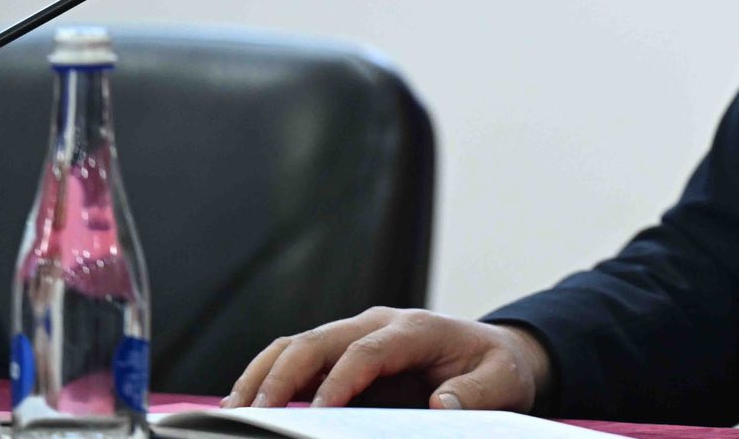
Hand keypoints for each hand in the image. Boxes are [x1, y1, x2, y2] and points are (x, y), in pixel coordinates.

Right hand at [224, 307, 552, 411]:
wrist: (495, 352)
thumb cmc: (496, 368)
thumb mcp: (502, 382)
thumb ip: (474, 394)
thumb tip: (440, 405)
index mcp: (416, 329)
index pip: (366, 351)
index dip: (339, 381)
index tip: (318, 414)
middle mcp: (379, 324)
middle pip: (319, 341)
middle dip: (283, 376)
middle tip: (255, 414)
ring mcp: (357, 334)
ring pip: (298, 345)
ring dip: (265, 373)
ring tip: (236, 410)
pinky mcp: (344, 352)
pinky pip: (299, 358)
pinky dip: (270, 376)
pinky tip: (249, 404)